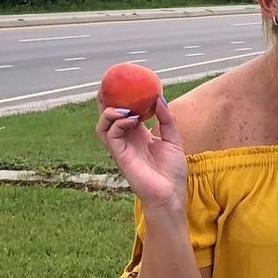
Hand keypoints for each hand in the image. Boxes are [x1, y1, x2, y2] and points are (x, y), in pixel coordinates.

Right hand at [95, 94, 185, 210]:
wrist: (170, 194)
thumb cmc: (172, 172)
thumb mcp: (174, 140)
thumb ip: (167, 119)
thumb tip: (160, 98)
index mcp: (139, 134)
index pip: (125, 111)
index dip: (123, 97)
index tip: (128, 82)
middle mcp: (127, 139)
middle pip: (108, 114)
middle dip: (107, 98)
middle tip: (113, 84)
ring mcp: (121, 147)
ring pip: (103, 123)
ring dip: (110, 111)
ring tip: (124, 106)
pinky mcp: (119, 155)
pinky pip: (109, 134)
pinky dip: (116, 123)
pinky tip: (129, 119)